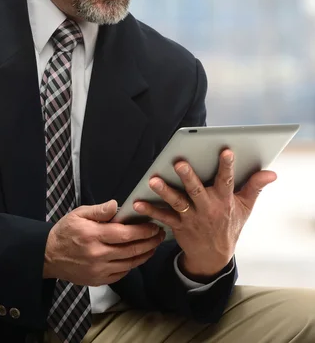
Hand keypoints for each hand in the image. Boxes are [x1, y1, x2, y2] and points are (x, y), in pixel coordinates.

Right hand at [43, 199, 165, 285]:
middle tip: (160, 234)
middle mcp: (98, 255)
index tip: (154, 225)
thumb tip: (117, 205)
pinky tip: (138, 257)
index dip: (143, 231)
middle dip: (149, 242)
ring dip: (144, 254)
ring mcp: (98, 270)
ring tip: (153, 245)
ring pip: (129, 264)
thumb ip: (99, 211)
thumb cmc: (65, 231)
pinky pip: (121, 274)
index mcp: (93, 235)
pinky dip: (132, 265)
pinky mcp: (98, 280)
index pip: (125, 234)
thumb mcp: (79, 214)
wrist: (49, 256)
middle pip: (131, 250)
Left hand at [133, 150, 276, 279]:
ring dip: (164, 191)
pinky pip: (162, 217)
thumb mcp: (245, 208)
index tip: (226, 151)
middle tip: (179, 162)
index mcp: (224, 201)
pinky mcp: (177, 225)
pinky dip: (149, 209)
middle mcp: (207, 208)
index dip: (227, 166)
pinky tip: (137, 201)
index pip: (227, 181)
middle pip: (196, 191)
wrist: (213, 257)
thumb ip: (255, 187)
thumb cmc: (229, 225)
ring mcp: (191, 218)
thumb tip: (271, 171)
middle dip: (188, 177)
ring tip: (153, 180)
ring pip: (176, 202)